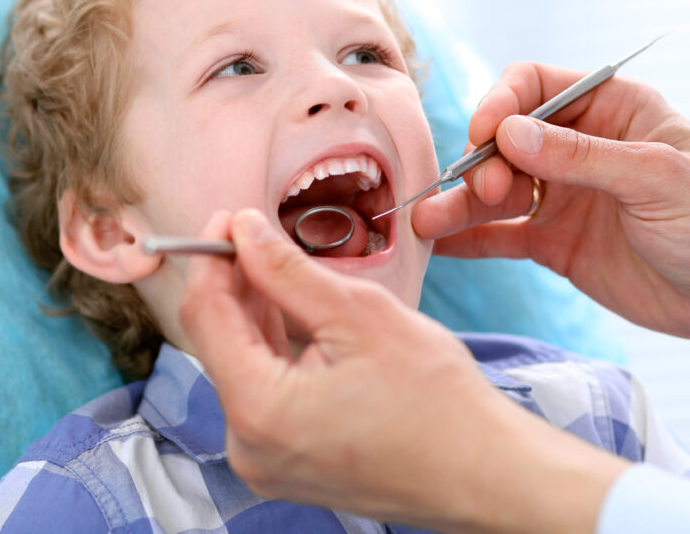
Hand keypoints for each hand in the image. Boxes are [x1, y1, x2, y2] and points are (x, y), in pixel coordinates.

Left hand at [179, 208, 625, 533]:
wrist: (484, 472)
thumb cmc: (438, 401)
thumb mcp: (359, 315)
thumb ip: (287, 270)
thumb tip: (243, 230)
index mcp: (258, 410)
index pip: (205, 316)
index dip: (212, 259)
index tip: (230, 218)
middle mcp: (247, 447)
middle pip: (220, 343)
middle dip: (236, 284)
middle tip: (257, 233)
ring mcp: (267, 462)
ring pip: (243, 367)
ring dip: (257, 314)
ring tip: (282, 268)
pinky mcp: (289, 464)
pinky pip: (265, 395)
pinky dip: (276, 351)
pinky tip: (297, 315)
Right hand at [412, 62, 689, 342]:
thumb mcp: (657, 179)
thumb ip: (582, 156)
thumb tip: (509, 133)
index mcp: (609, 109)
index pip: (535, 86)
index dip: (501, 103)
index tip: (484, 133)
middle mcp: (577, 147)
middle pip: (505, 140)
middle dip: (482, 162)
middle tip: (484, 192)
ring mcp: (561, 195)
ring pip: (495, 189)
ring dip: (460, 203)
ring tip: (426, 222)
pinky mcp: (552, 241)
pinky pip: (500, 234)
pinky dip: (468, 239)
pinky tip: (437, 244)